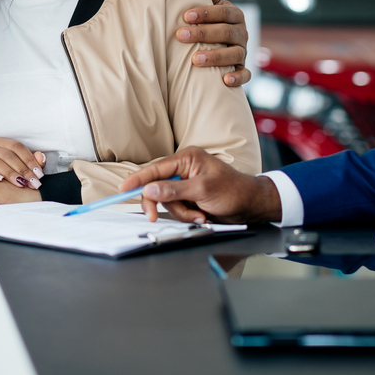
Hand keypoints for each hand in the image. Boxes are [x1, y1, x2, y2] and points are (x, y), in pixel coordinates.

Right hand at [0, 138, 44, 189]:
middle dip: (22, 170)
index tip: (39, 174)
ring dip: (9, 173)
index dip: (29, 159)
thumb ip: (27, 163)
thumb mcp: (13, 170)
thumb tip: (42, 157)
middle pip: (7, 155)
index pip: (17, 147)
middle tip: (33, 182)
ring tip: (20, 183)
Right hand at [118, 146, 280, 223]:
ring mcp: (186, 183)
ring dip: (181, 213)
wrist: (251, 205)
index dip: (138, 179)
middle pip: (157, 187)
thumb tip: (149, 190)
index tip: (124, 188)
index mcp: (187, 158)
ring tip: (199, 215)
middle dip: (164, 204)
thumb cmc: (233, 191)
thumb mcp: (202, 190)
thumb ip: (174, 190)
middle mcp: (184, 169)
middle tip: (154, 217)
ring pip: (167, 202)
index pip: (156, 168)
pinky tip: (201, 216)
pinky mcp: (189, 197)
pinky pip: (177, 208)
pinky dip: (187, 215)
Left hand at [176, 0, 250, 87]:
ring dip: (216, 57)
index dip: (206, 13)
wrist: (224, 45)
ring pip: (235, 54)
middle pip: (226, 32)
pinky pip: (246, 74)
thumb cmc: (213, 23)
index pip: (224, 12)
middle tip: (181, 36)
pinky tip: (225, 80)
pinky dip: (238, 77)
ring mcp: (243, 51)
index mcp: (235, 15)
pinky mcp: (243, 68)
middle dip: (203, 34)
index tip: (185, 16)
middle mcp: (242, 33)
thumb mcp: (213, 7)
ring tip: (195, 60)